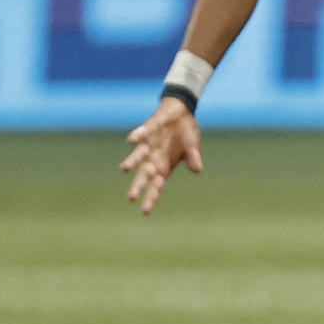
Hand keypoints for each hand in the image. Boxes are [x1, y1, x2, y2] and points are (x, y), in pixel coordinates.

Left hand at [119, 97, 202, 214]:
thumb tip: (197, 170)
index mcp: (165, 166)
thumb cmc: (186, 134)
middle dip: (139, 185)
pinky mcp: (149, 129)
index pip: (157, 185)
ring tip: (125, 169)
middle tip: (131, 198)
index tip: (145, 211)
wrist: (181, 112)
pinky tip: (131, 140)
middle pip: (145, 174)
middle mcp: (154, 158)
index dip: (151, 197)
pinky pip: (143, 134)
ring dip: (132, 161)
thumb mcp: (194, 147)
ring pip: (139, 156)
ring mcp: (149, 144)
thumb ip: (193, 158)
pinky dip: (138, 136)